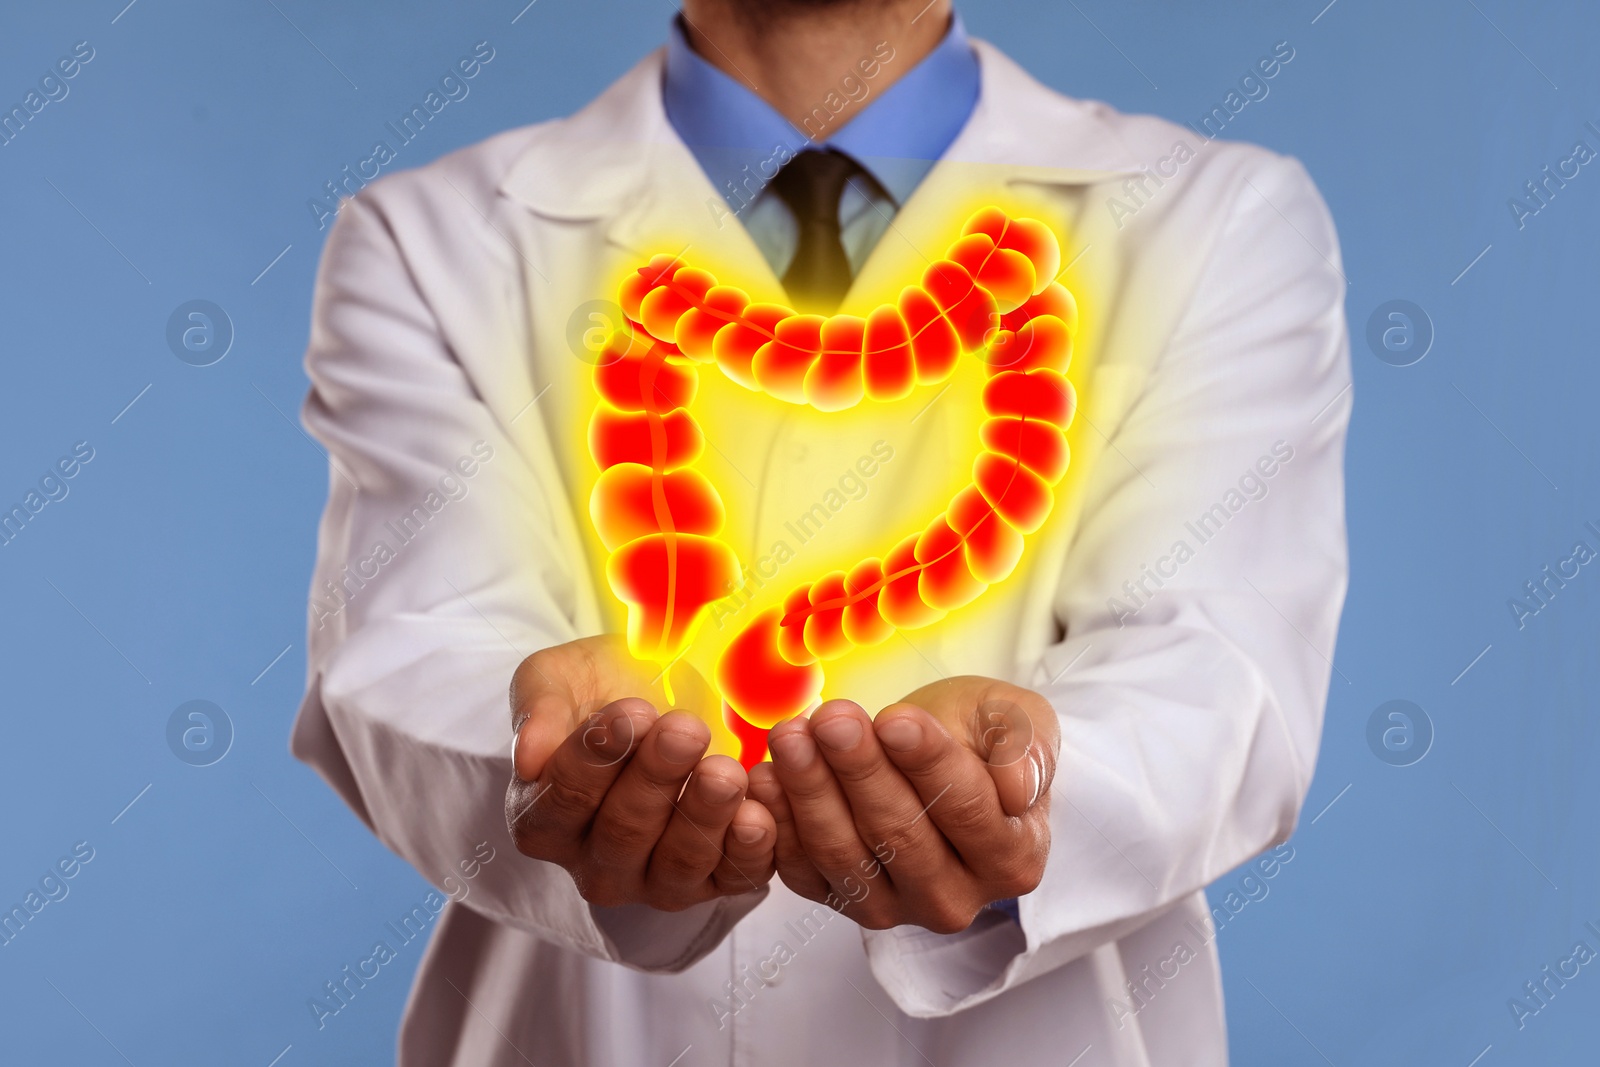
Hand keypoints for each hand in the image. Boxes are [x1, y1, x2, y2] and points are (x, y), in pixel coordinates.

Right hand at [505, 635, 775, 909]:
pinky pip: (732, 877)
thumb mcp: (557, 678)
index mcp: (543, 820)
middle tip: (684, 729)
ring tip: (724, 770)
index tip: (629, 713)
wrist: (664, 686)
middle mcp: (595, 862)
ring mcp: (655, 877)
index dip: (595, 760)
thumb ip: (539, 711)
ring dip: (703, 815)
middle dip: (655, 778)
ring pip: (678, 863)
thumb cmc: (602, 686)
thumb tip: (529, 757)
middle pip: (623, 833)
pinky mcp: (714, 879)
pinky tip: (757, 813)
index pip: (562, 801)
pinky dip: (747, 850)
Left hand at [746, 677, 1057, 933]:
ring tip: (790, 736)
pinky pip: (803, 871)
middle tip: (831, 719)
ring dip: (810, 792)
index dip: (929, 763)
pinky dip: (779, 824)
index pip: (969, 811)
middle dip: (860, 771)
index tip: (895, 719)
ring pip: (846, 854)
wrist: (939, 756)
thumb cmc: (982, 738)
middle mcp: (956, 898)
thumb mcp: (1017, 719)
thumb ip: (1025, 746)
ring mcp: (894, 907)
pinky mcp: (840, 901)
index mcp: (1012, 856)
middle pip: (901, 835)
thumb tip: (1015, 787)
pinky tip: (762, 776)